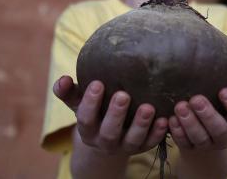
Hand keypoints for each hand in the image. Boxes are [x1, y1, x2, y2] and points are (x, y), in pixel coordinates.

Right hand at [53, 76, 167, 155]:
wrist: (107, 135)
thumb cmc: (94, 109)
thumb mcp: (79, 102)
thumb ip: (69, 91)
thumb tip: (62, 79)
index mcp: (88, 129)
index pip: (85, 118)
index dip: (90, 103)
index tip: (98, 83)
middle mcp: (105, 141)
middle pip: (109, 132)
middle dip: (116, 114)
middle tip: (123, 95)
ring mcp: (124, 145)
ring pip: (132, 140)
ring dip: (141, 124)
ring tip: (149, 108)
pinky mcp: (142, 147)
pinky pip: (150, 143)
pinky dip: (158, 133)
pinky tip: (164, 119)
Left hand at [168, 65, 226, 149]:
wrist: (208, 131)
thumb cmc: (226, 105)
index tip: (223, 90)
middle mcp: (224, 136)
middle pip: (218, 130)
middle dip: (207, 115)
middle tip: (195, 99)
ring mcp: (207, 144)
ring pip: (199, 138)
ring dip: (189, 123)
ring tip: (179, 106)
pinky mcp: (190, 147)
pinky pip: (183, 143)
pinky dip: (176, 132)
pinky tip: (169, 119)